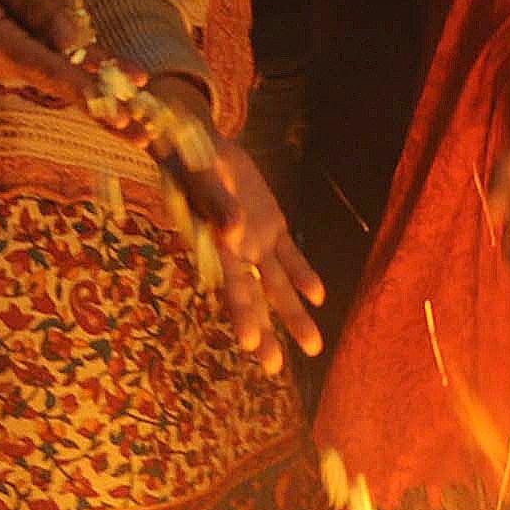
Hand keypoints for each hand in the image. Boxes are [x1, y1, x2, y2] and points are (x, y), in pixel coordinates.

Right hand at [165, 122, 325, 372]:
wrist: (196, 141)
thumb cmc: (190, 159)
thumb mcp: (201, 177)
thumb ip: (218, 207)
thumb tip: (235, 232)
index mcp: (215, 244)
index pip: (230, 287)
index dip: (241, 314)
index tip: (248, 344)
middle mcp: (235, 250)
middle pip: (253, 297)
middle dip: (265, 332)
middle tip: (272, 369)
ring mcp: (255, 239)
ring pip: (276, 284)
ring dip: (293, 314)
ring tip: (312, 348)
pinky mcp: (271, 223)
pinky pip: (289, 254)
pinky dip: (303, 274)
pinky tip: (319, 298)